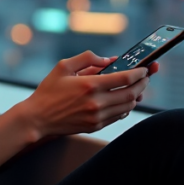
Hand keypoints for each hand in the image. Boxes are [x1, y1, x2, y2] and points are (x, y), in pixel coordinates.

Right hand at [16, 51, 149, 138]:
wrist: (37, 118)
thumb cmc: (49, 90)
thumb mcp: (64, 66)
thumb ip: (87, 58)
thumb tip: (109, 60)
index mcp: (90, 85)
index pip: (124, 78)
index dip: (139, 73)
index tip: (144, 69)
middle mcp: (96, 102)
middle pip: (131, 93)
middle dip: (143, 84)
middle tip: (146, 77)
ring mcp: (97, 117)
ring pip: (127, 106)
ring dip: (137, 96)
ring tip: (138, 88)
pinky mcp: (95, 126)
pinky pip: (118, 116)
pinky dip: (126, 107)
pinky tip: (125, 100)